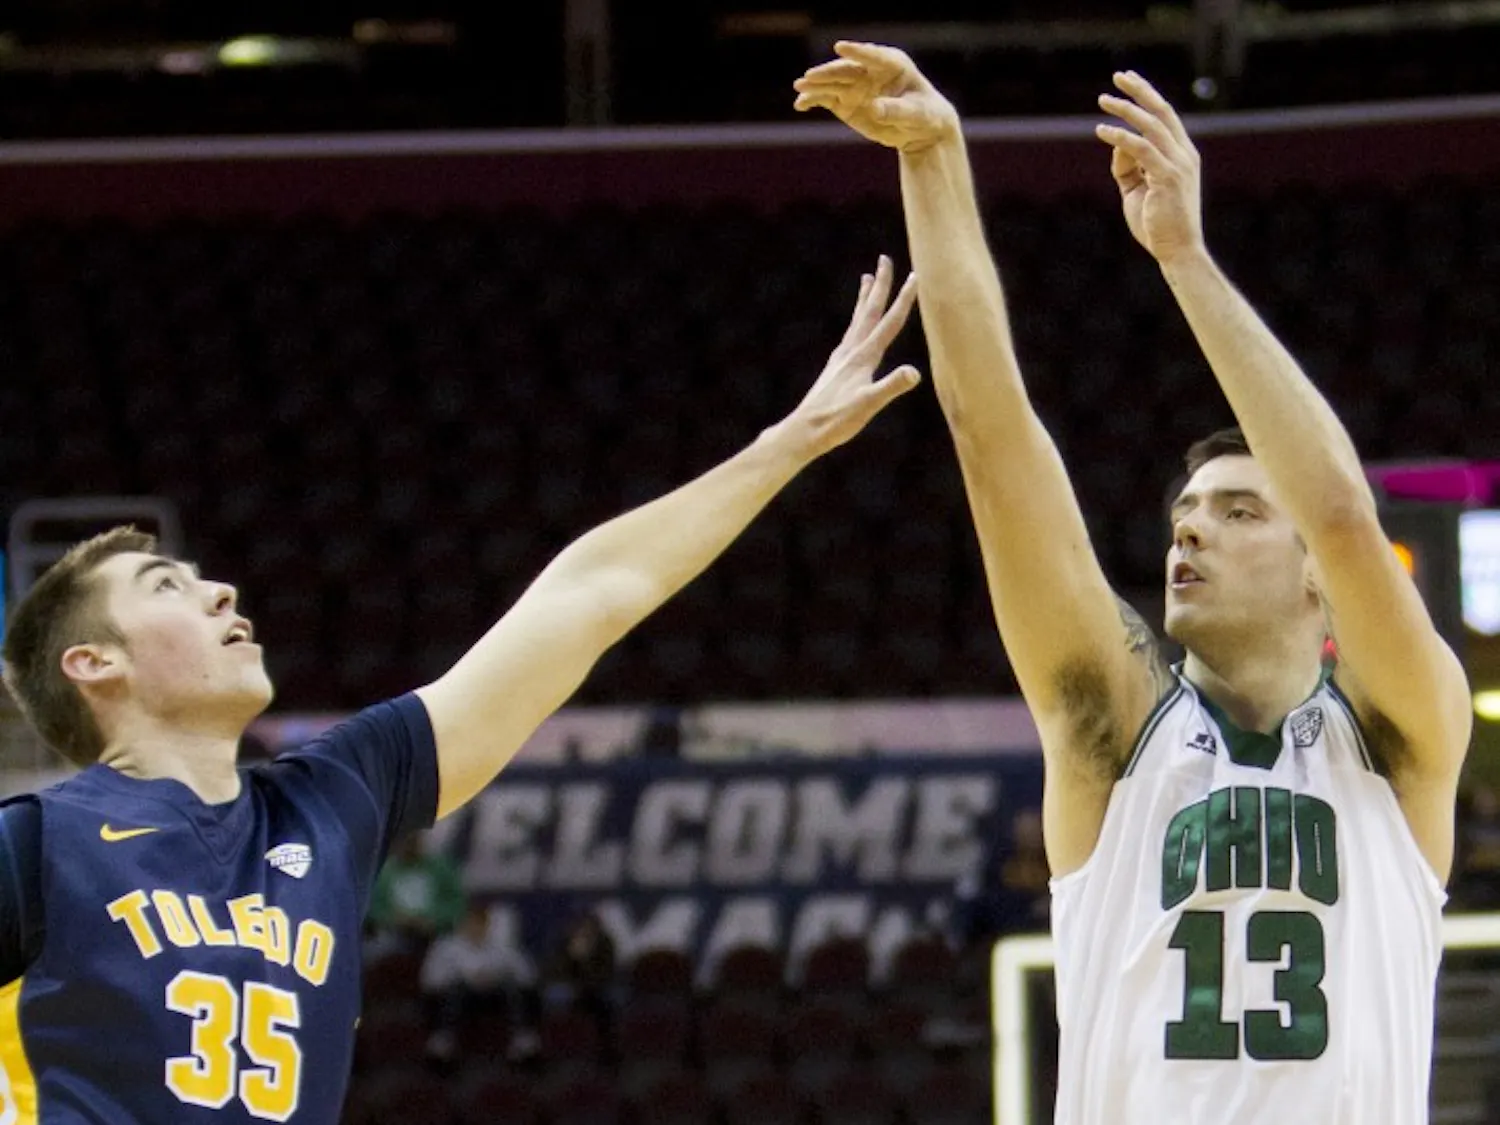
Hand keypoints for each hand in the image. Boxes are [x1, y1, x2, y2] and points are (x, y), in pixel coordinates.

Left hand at [778, 255, 920, 457]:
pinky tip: (856, 326)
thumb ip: (891, 387)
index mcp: (864, 357)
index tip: (915, 276)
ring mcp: (841, 358)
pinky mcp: (835, 367)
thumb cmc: (837, 421)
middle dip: (880, 285)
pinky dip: (856, 321)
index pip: (889, 322)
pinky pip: (850, 334)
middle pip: (869, 311)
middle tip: (885, 259)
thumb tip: (914, 372)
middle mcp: (851, 351)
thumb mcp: (868, 405)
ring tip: (866, 278)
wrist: (804, 430)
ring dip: (864, 297)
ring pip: (857, 320)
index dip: (904, 299)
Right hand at [793, 41, 957, 152]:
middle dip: (827, 73)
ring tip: (799, 89)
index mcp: (892, 64)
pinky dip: (812, 101)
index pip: (872, 56)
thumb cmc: (924, 114)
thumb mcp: (916, 114)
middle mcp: (869, 70)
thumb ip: (896, 110)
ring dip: (815, 85)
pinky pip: (825, 98)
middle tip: (809, 77)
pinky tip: (800, 105)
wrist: (918, 128)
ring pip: (831, 82)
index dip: (857, 52)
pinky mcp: (845, 101)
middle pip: (846, 69)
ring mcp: (855, 85)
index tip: (839, 47)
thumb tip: (874, 108)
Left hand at [1096, 72, 1205, 265]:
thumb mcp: (1137, 189)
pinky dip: (1120, 138)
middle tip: (1118, 76)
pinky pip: (1141, 149)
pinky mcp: (1168, 178)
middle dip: (1140, 91)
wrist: (1177, 251)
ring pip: (1151, 126)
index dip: (1147, 96)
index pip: (1166, 117)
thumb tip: (1115, 144)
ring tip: (1103, 100)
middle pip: (1161, 112)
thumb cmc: (1157, 223)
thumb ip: (1127, 166)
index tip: (1128, 82)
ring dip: (1125, 110)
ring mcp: (1179, 165)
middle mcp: (1185, 155)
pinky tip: (1102, 131)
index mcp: (1182, 155)